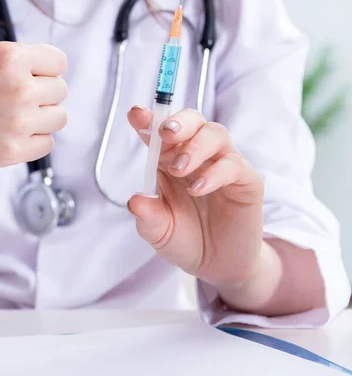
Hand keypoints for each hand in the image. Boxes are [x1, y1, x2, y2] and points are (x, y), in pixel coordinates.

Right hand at [0, 0, 67, 177]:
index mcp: (9, 57)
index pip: (58, 60)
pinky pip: (48, 143)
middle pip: (60, 88)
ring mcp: (16, 124)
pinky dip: (33, 139)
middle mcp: (18, 90)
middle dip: (39, 88)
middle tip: (8, 92)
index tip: (16, 70)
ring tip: (12, 111)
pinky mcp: (12, 153)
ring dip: (40, 114)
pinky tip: (9, 130)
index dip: (39, 64)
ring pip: (58, 116)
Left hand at [127, 107, 264, 288]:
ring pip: (215, 134)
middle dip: (178, 121)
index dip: (148, 119)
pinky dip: (215, 173)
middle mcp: (196, 156)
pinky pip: (234, 165)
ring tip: (179, 169)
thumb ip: (147, 217)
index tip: (136, 115)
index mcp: (169, 160)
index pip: (159, 132)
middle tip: (165, 134)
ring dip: (195, 146)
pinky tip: (198, 189)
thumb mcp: (159, 232)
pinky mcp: (246, 181)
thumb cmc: (186, 240)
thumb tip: (135, 201)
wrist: (218, 266)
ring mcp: (222, 165)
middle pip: (192, 121)